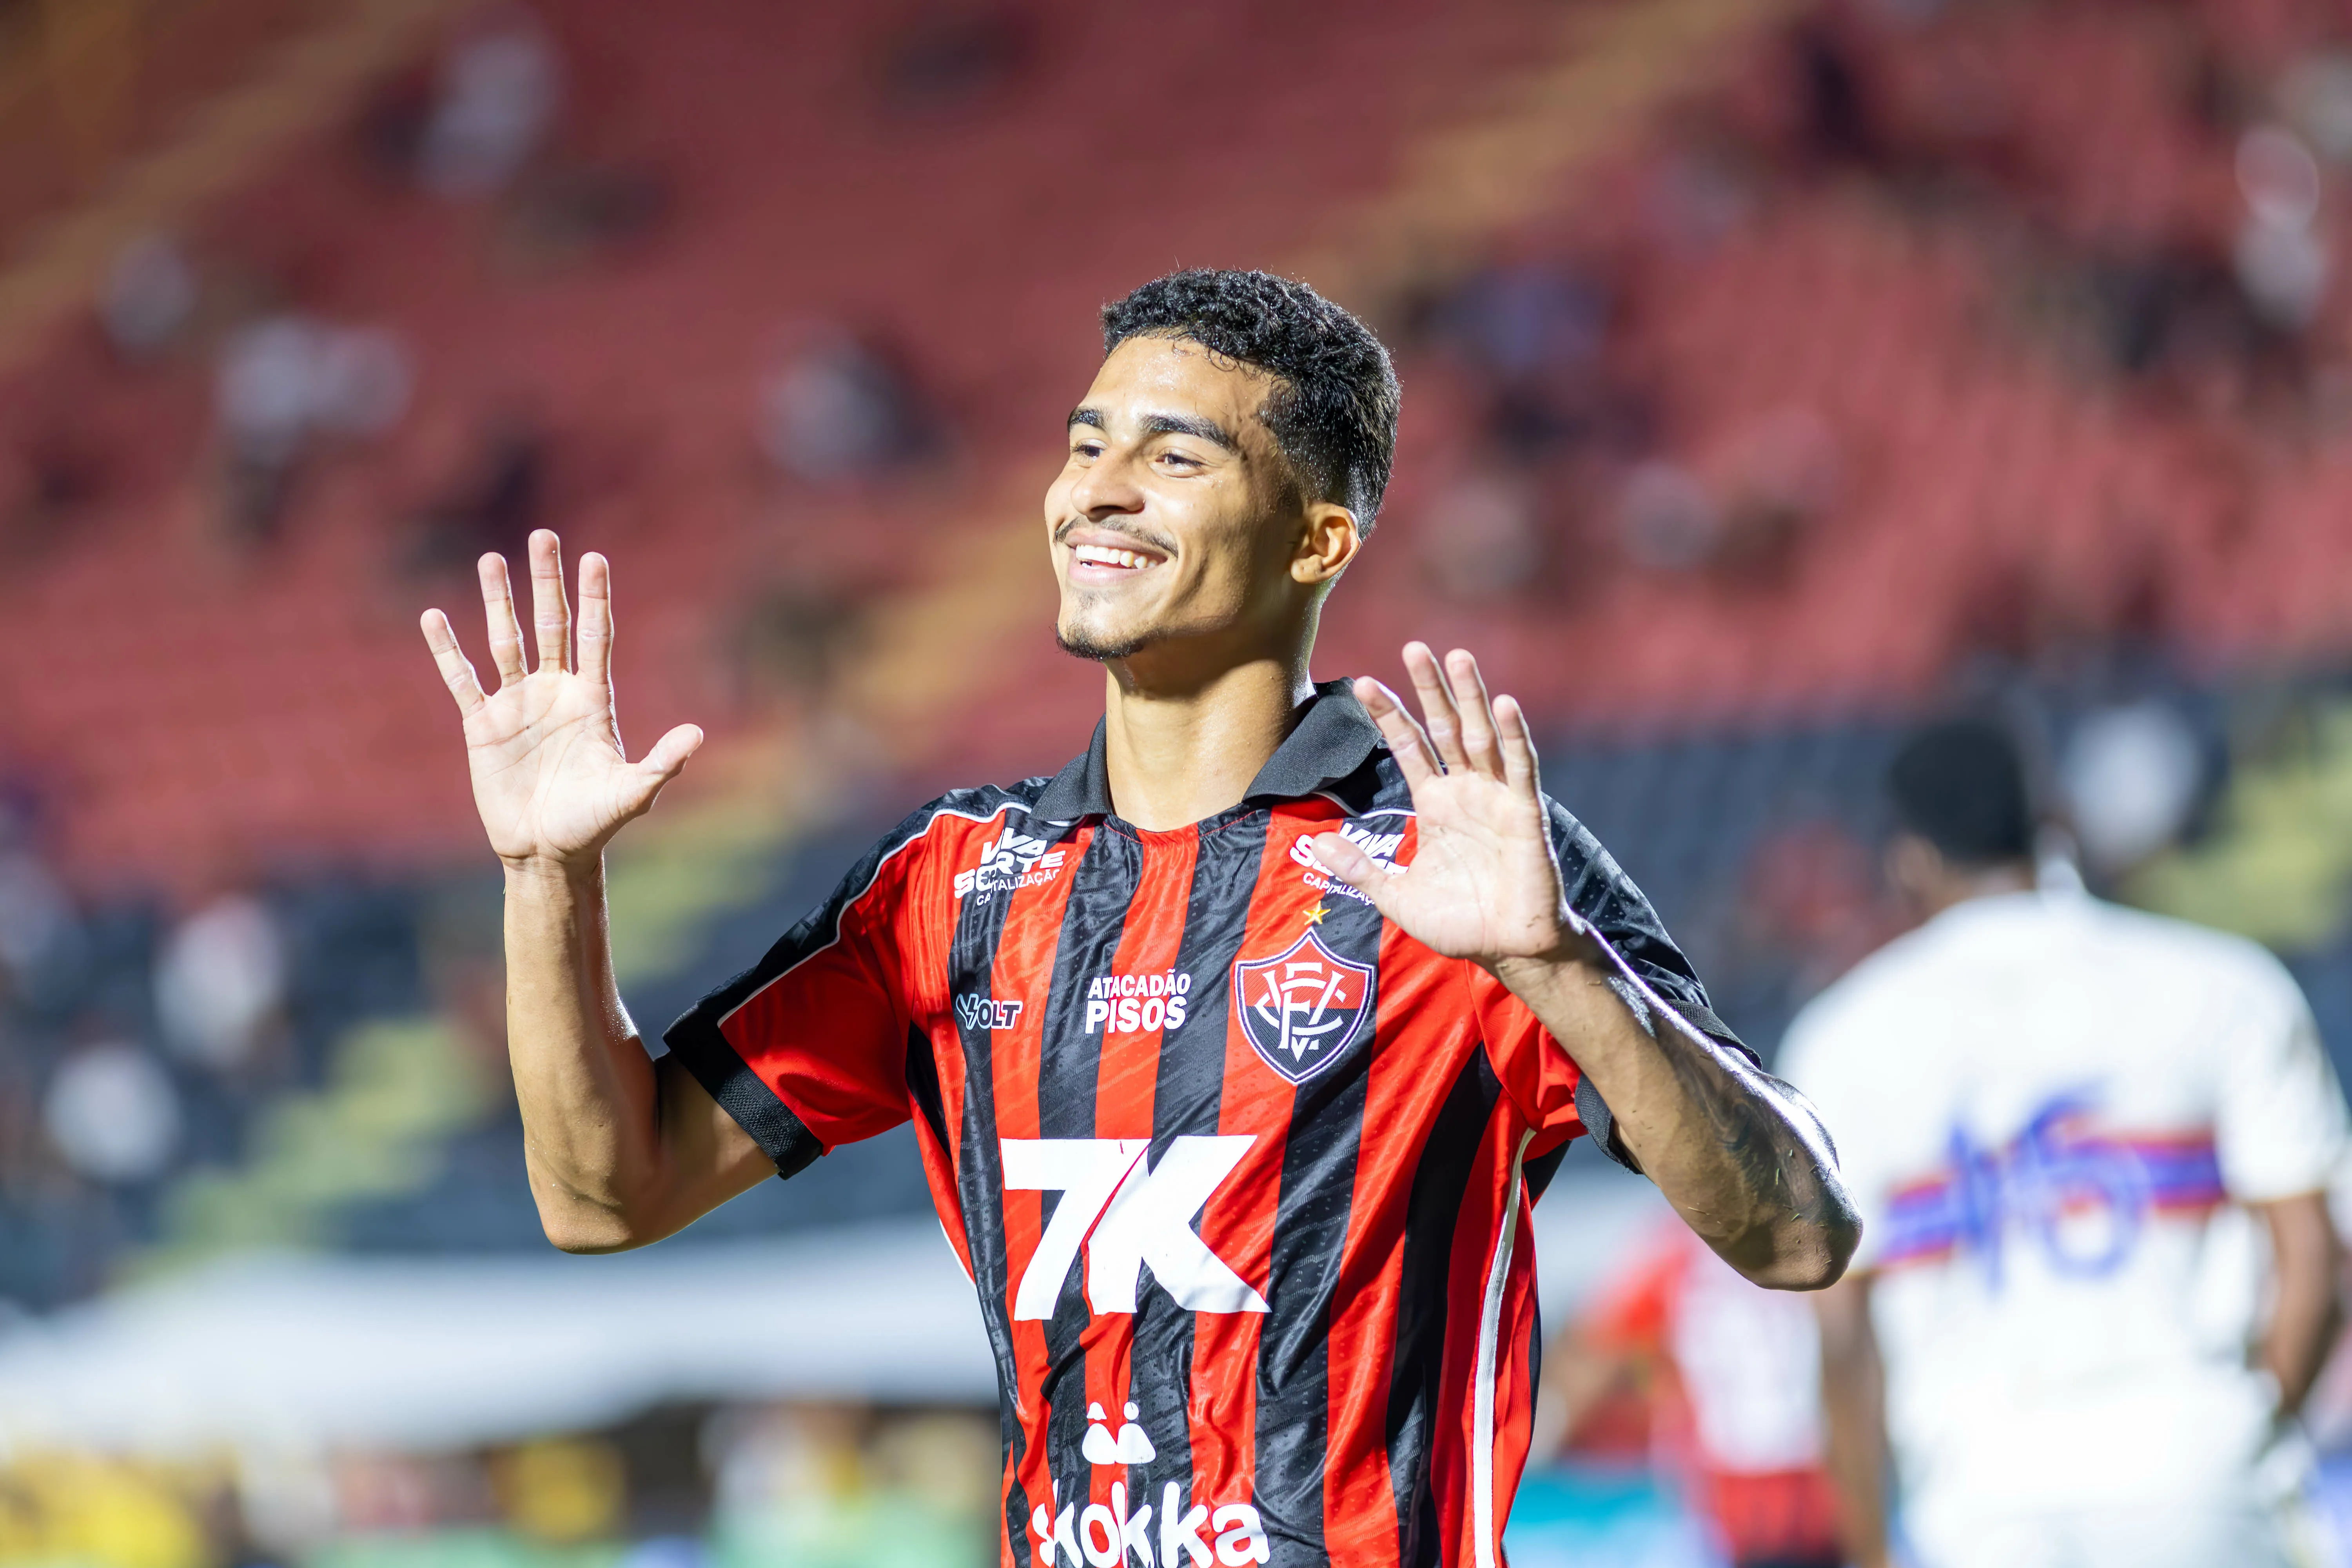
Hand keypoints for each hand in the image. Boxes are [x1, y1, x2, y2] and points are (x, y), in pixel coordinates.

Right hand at [421, 530, 702, 869]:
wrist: (548, 852)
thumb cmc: (594, 823)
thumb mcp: (632, 793)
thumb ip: (662, 763)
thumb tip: (697, 734)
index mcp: (592, 700)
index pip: (594, 636)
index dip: (594, 599)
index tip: (594, 558)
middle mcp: (555, 692)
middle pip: (552, 624)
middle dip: (548, 581)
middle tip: (544, 536)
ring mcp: (517, 705)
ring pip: (507, 640)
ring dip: (499, 601)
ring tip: (492, 559)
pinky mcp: (482, 726)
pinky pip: (462, 680)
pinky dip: (448, 651)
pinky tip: (435, 617)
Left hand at [1310, 644, 1583, 967]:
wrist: (1507, 951)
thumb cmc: (1460, 924)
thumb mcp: (1396, 897)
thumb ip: (1360, 869)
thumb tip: (1315, 845)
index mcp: (1435, 804)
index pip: (1408, 747)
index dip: (1389, 716)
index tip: (1364, 682)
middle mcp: (1466, 792)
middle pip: (1444, 728)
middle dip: (1429, 689)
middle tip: (1413, 646)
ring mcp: (1497, 799)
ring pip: (1481, 736)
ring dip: (1471, 697)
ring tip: (1456, 655)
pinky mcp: (1526, 814)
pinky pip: (1520, 769)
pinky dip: (1514, 737)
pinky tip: (1505, 704)